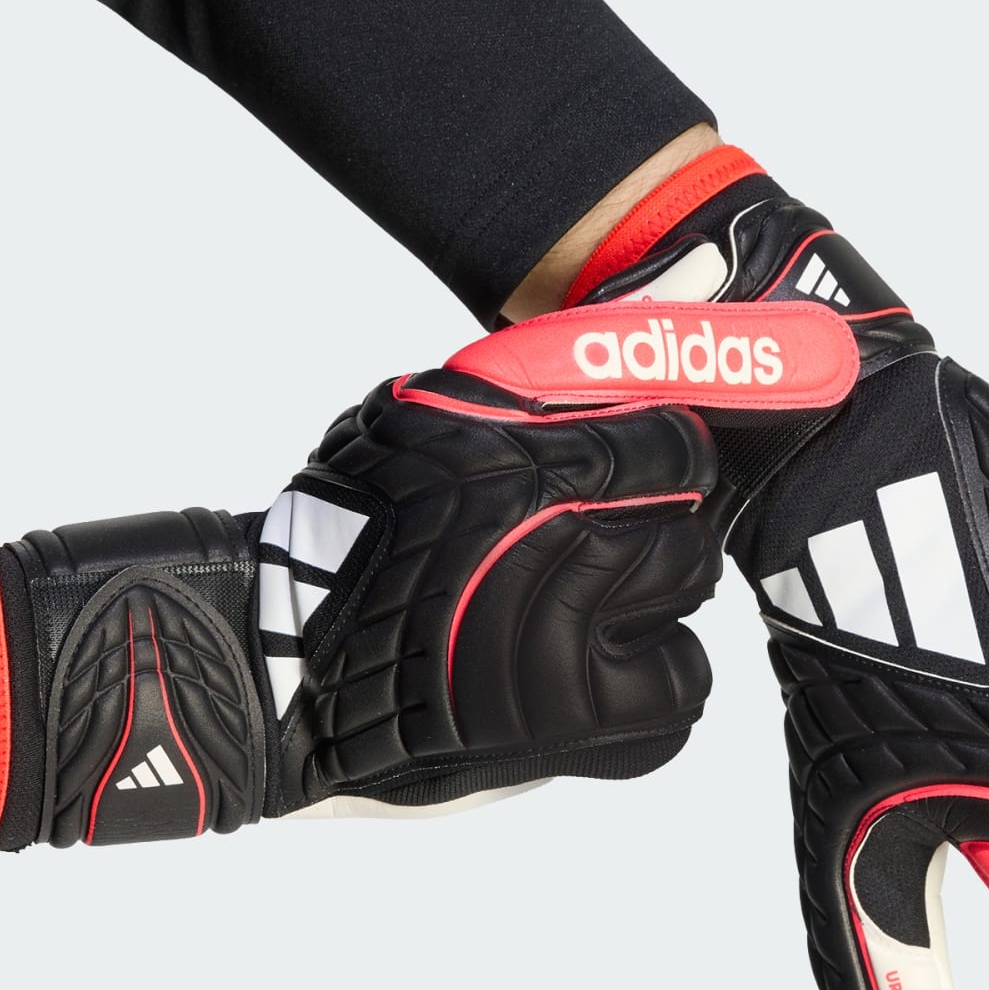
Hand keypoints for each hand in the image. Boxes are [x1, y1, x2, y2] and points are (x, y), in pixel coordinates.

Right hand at [0, 302, 854, 851]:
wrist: (283, 675)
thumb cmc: (353, 532)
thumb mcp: (434, 410)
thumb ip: (556, 360)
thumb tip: (706, 269)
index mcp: (520, 460)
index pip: (676, 448)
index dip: (658, 463)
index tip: (631, 480)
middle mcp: (556, 545)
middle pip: (687, 527)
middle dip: (647, 534)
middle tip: (583, 552)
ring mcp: (572, 641)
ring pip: (687, 600)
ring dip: (644, 604)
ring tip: (569, 613)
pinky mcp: (578, 720)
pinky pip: (678, 688)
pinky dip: (645, 685)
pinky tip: (583, 676)